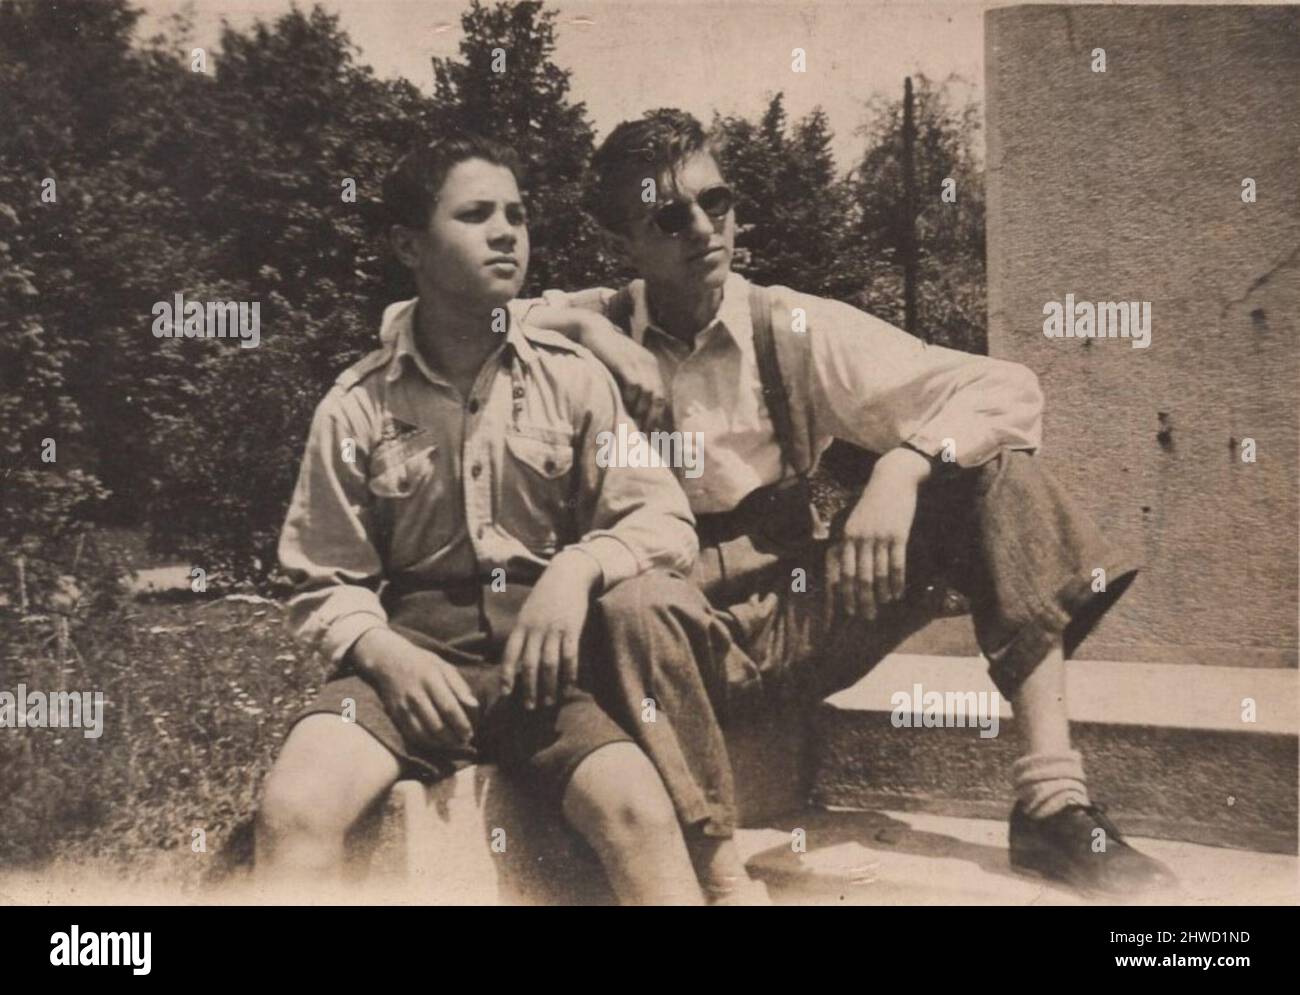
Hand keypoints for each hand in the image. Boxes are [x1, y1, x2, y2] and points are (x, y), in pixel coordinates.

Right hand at [352, 628, 478, 750]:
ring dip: (441, 744)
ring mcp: (404, 707)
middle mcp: (416, 695)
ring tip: (453, 744)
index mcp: (431, 680)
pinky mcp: (396, 715)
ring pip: (424, 734)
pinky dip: (426, 743)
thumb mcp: (444, 666)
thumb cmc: (423, 663)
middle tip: (464, 741)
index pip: (449, 708)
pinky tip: (437, 743)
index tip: (470, 733)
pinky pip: (412, 735)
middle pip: (437, 725)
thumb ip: (459, 686)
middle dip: (453, 738)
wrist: (388, 660)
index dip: (461, 724)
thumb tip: (474, 706)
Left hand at [500, 550, 601, 708]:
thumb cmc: (546, 595)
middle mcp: (535, 629)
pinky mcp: (572, 628)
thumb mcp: (528, 611)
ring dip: (548, 686)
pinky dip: (569, 673)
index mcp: (521, 625)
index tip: (505, 693)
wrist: (568, 574)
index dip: (506, 675)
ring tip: (548, 702)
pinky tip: (569, 686)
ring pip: (549, 664)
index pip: (510, 654)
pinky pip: (570, 656)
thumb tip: (517, 658)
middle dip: (528, 688)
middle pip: (529, 664)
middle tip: (529, 707)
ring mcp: (554, 629)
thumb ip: (523, 632)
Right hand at [574, 314, 669, 431]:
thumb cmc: (605, 352)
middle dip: (651, 416)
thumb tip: (634, 408)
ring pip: (648, 392)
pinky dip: (631, 397)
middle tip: (643, 432)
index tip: (650, 431)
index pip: (661, 396)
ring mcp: (638, 362)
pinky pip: (634, 384)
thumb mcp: (623, 366)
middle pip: (658, 397)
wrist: (593, 329)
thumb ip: (631, 382)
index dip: (657, 415)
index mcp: (651, 365)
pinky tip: (624, 405)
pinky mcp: (625, 362)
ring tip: (633, 423)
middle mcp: (648, 363)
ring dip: (641, 410)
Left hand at [824, 447, 930, 624]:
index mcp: (847, 536)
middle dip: (863, 599)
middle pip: (861, 577)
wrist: (892, 479)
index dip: (846, 593)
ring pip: (879, 574)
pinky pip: (896, 564)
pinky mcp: (898, 535)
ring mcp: (880, 537)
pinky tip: (898, 593)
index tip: (848, 610)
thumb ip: (851, 540)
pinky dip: (896, 582)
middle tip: (867, 616)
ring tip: (884, 605)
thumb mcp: (856, 519)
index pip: (845, 571)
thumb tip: (847, 565)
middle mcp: (861, 538)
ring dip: (881, 593)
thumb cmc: (874, 501)